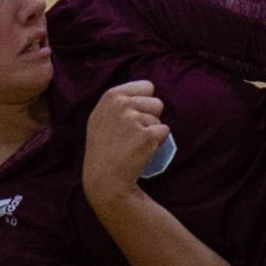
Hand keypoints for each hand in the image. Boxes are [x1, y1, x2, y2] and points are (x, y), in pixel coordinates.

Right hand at [82, 80, 168, 201]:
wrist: (104, 179)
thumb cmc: (103, 149)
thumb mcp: (101, 117)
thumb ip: (118, 101)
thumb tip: (147, 88)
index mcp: (111, 96)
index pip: (147, 86)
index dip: (145, 102)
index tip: (133, 117)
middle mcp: (121, 104)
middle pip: (157, 102)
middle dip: (150, 117)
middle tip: (132, 134)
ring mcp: (133, 119)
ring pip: (159, 119)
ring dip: (152, 132)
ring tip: (133, 144)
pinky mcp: (146, 135)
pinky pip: (165, 132)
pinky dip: (158, 142)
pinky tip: (140, 151)